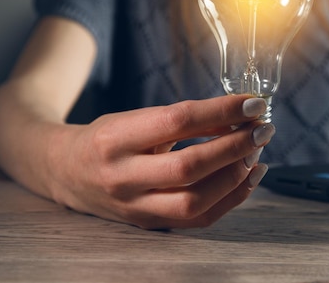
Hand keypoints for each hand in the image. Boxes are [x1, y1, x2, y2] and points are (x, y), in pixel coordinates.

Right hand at [48, 95, 274, 228]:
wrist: (65, 172)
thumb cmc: (109, 138)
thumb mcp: (138, 118)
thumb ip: (184, 120)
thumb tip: (239, 117)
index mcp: (117, 139)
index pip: (178, 121)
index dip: (222, 111)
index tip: (253, 104)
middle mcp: (122, 177)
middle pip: (190, 167)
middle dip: (236, 147)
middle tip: (263, 130)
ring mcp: (134, 207)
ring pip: (195, 201)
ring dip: (237, 175)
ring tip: (257, 152)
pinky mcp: (148, 224)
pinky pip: (198, 220)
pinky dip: (232, 199)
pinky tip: (249, 176)